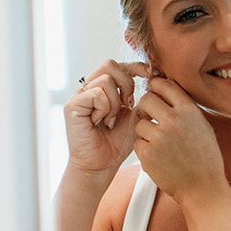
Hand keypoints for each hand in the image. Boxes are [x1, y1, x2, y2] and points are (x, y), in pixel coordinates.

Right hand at [64, 60, 152, 175]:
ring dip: (115, 102)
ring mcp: (79, 96)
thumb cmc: (116, 143)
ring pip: (105, 80)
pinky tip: (100, 122)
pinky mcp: (72, 105)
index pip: (119, 66)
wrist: (101, 165)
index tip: (150, 74)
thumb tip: (157, 79)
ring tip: (111, 120)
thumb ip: (143, 99)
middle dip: (126, 83)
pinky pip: (96, 94)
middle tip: (128, 105)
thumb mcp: (136, 117)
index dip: (135, 66)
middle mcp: (89, 89)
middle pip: (110, 65)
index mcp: (103, 89)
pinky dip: (104, 108)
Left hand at [132, 77, 228, 204]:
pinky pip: (137, 143)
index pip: (165, 85)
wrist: (203, 188)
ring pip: (139, 123)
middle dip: (147, 107)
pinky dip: (145, 149)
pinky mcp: (148, 155)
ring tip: (160, 143)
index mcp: (189, 111)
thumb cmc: (205, 158)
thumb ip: (185, 108)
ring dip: (146, 132)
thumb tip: (166, 90)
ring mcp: (159, 138)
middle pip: (146, 99)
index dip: (156, 86)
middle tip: (151, 117)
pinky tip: (159, 157)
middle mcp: (174, 121)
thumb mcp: (203, 126)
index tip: (154, 91)